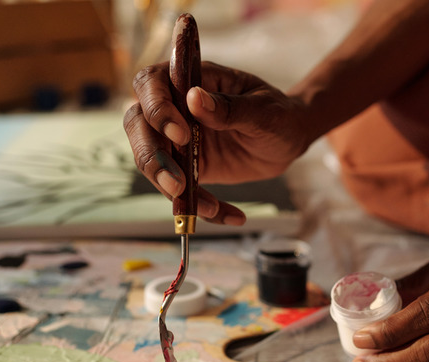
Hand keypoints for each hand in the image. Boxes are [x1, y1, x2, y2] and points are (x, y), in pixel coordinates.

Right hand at [123, 61, 312, 223]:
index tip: (181, 135)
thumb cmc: (279, 114)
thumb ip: (230, 108)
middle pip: (138, 125)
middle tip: (177, 183)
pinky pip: (178, 189)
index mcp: (192, 80)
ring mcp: (177, 139)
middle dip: (151, 156)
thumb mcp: (263, 110)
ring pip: (150, 160)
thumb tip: (194, 98)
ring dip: (168, 187)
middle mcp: (176, 107)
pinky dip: (198, 206)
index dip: (156, 108)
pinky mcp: (186, 167)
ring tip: (207, 207)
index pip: (151, 83)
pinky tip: (230, 215)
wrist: (290, 139)